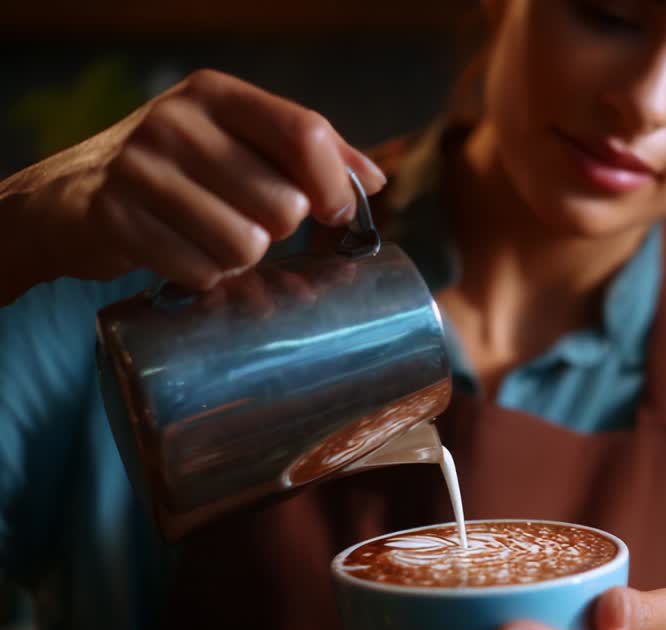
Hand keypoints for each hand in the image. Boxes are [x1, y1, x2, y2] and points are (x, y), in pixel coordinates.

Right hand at [0, 68, 385, 298]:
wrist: (68, 196)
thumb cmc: (176, 172)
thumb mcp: (235, 141)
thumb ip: (306, 155)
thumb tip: (374, 179)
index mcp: (217, 95)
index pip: (306, 135)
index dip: (334, 185)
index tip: (335, 214)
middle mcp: (177, 122)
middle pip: (284, 204)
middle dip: (278, 230)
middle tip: (246, 223)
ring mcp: (140, 168)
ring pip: (246, 245)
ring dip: (239, 259)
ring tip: (210, 239)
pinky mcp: (115, 217)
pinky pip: (200, 271)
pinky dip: (201, 276)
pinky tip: (180, 255)